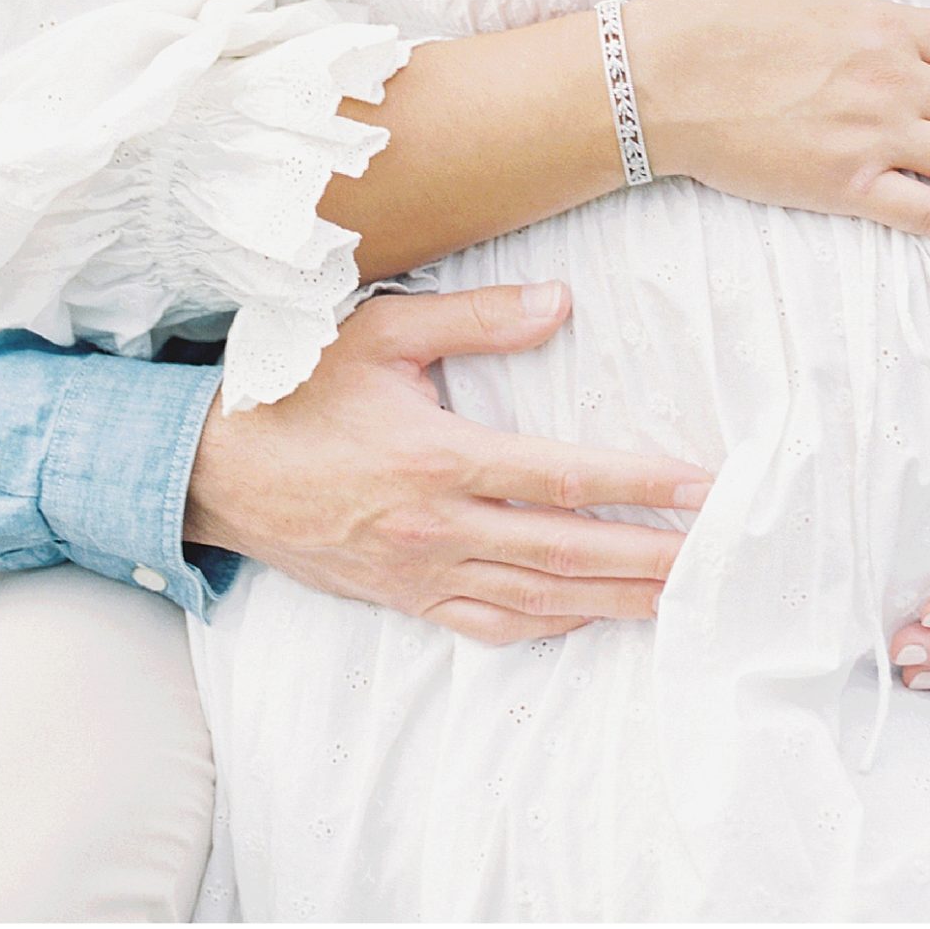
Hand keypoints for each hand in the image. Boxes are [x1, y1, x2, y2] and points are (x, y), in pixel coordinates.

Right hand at [184, 282, 711, 645]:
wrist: (212, 470)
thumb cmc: (296, 388)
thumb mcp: (382, 330)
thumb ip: (477, 317)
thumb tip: (561, 303)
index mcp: (436, 458)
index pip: (560, 477)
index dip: (637, 484)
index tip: (700, 487)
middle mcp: (436, 527)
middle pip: (564, 553)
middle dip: (648, 558)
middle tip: (717, 559)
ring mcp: (420, 573)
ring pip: (537, 599)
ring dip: (613, 600)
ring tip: (679, 597)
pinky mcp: (403, 598)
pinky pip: (488, 625)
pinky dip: (548, 625)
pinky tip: (589, 616)